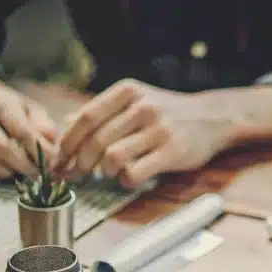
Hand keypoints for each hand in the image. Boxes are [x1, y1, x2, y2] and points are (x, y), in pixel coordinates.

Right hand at [0, 68, 57, 180]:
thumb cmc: (13, 109)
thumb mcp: (33, 110)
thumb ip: (45, 127)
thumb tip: (51, 150)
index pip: (20, 131)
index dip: (38, 150)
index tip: (51, 162)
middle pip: (4, 149)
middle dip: (26, 165)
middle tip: (41, 173)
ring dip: (12, 172)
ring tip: (27, 171)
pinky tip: (10, 169)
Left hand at [54, 79, 234, 187]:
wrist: (213, 117)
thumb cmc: (169, 112)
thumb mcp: (136, 100)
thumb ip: (103, 111)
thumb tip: (65, 125)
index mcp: (128, 91)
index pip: (86, 117)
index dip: (67, 142)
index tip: (58, 159)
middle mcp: (143, 107)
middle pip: (96, 141)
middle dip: (80, 163)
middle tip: (77, 174)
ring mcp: (160, 129)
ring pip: (113, 158)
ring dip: (105, 171)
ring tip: (109, 173)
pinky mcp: (173, 151)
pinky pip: (135, 172)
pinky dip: (125, 180)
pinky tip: (129, 178)